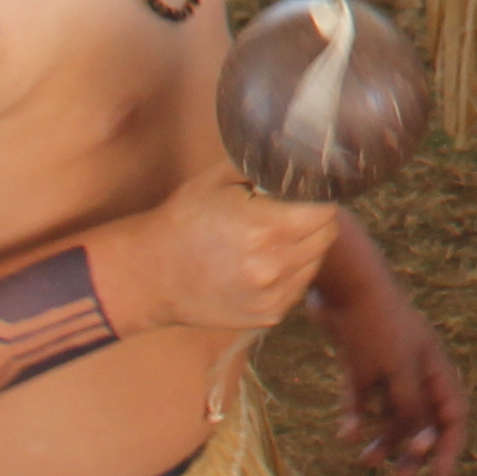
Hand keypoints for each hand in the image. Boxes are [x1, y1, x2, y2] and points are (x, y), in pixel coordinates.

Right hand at [100, 160, 341, 335]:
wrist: (150, 274)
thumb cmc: (183, 221)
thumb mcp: (220, 179)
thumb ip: (265, 168)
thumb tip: (300, 159)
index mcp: (266, 229)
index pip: (324, 210)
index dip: (319, 196)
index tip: (308, 191)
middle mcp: (274, 267)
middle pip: (326, 236)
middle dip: (315, 219)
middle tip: (292, 210)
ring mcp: (272, 296)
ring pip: (315, 262)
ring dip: (304, 246)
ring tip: (271, 238)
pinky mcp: (268, 315)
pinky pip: (298, 286)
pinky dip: (290, 272)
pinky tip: (262, 262)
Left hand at [312, 243, 467, 475]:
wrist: (341, 283)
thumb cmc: (375, 325)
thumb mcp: (397, 371)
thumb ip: (411, 408)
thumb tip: (421, 443)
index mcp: (436, 367)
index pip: (454, 415)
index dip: (450, 448)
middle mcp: (416, 369)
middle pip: (424, 419)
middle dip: (413, 450)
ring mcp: (387, 365)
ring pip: (392, 412)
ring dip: (383, 438)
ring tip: (366, 460)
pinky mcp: (359, 361)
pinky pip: (363, 398)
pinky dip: (356, 417)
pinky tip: (346, 433)